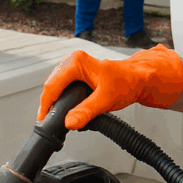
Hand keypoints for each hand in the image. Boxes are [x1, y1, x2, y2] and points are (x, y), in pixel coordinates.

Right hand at [37, 44, 182, 129]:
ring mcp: (75, 65)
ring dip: (54, 101)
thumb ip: (86, 112)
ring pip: (55, 85)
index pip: (52, 85)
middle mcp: (74, 60)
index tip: (43, 119)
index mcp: (77, 62)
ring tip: (54, 116)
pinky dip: (61, 97)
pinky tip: (64, 108)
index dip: (45, 105)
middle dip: (49, 104)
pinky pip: (62, 85)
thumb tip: (70, 122)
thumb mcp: (105, 100)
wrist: (139, 79)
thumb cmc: (126, 83)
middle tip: (48, 121)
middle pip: (51, 85)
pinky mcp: (78, 72)